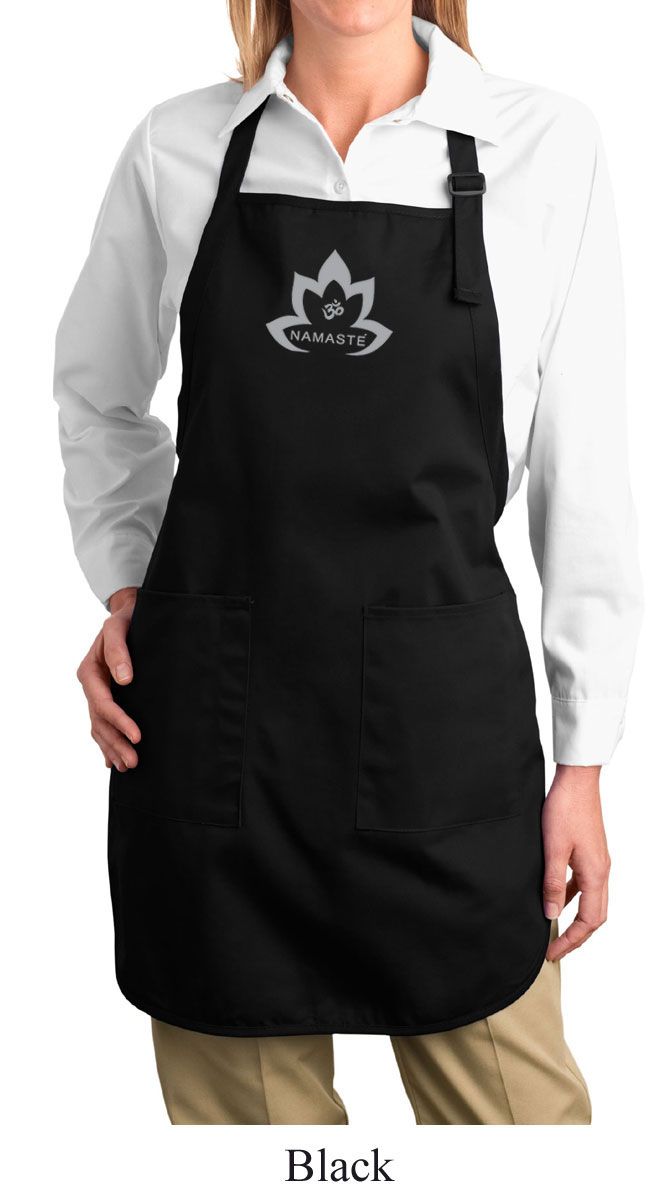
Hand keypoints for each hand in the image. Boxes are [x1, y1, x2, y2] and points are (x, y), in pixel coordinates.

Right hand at [76, 587, 140, 771]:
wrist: (128, 614)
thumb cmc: (126, 619)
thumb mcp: (119, 627)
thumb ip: (118, 650)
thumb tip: (124, 679)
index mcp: (90, 672)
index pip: (104, 704)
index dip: (120, 722)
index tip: (137, 736)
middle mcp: (91, 685)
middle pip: (100, 722)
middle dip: (116, 743)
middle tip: (134, 762)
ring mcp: (97, 693)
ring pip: (100, 727)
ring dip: (112, 748)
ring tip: (127, 767)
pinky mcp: (107, 696)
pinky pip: (102, 725)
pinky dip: (107, 743)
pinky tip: (112, 761)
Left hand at [542, 765, 609, 961]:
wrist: (577, 781)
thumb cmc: (565, 809)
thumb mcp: (553, 849)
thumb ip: (552, 883)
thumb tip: (551, 914)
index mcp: (596, 874)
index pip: (589, 921)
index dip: (571, 940)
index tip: (552, 952)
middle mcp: (602, 871)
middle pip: (595, 916)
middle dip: (577, 936)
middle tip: (555, 949)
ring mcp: (598, 862)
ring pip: (591, 901)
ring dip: (576, 918)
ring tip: (555, 930)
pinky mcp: (590, 853)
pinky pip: (584, 885)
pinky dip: (573, 898)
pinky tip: (556, 898)